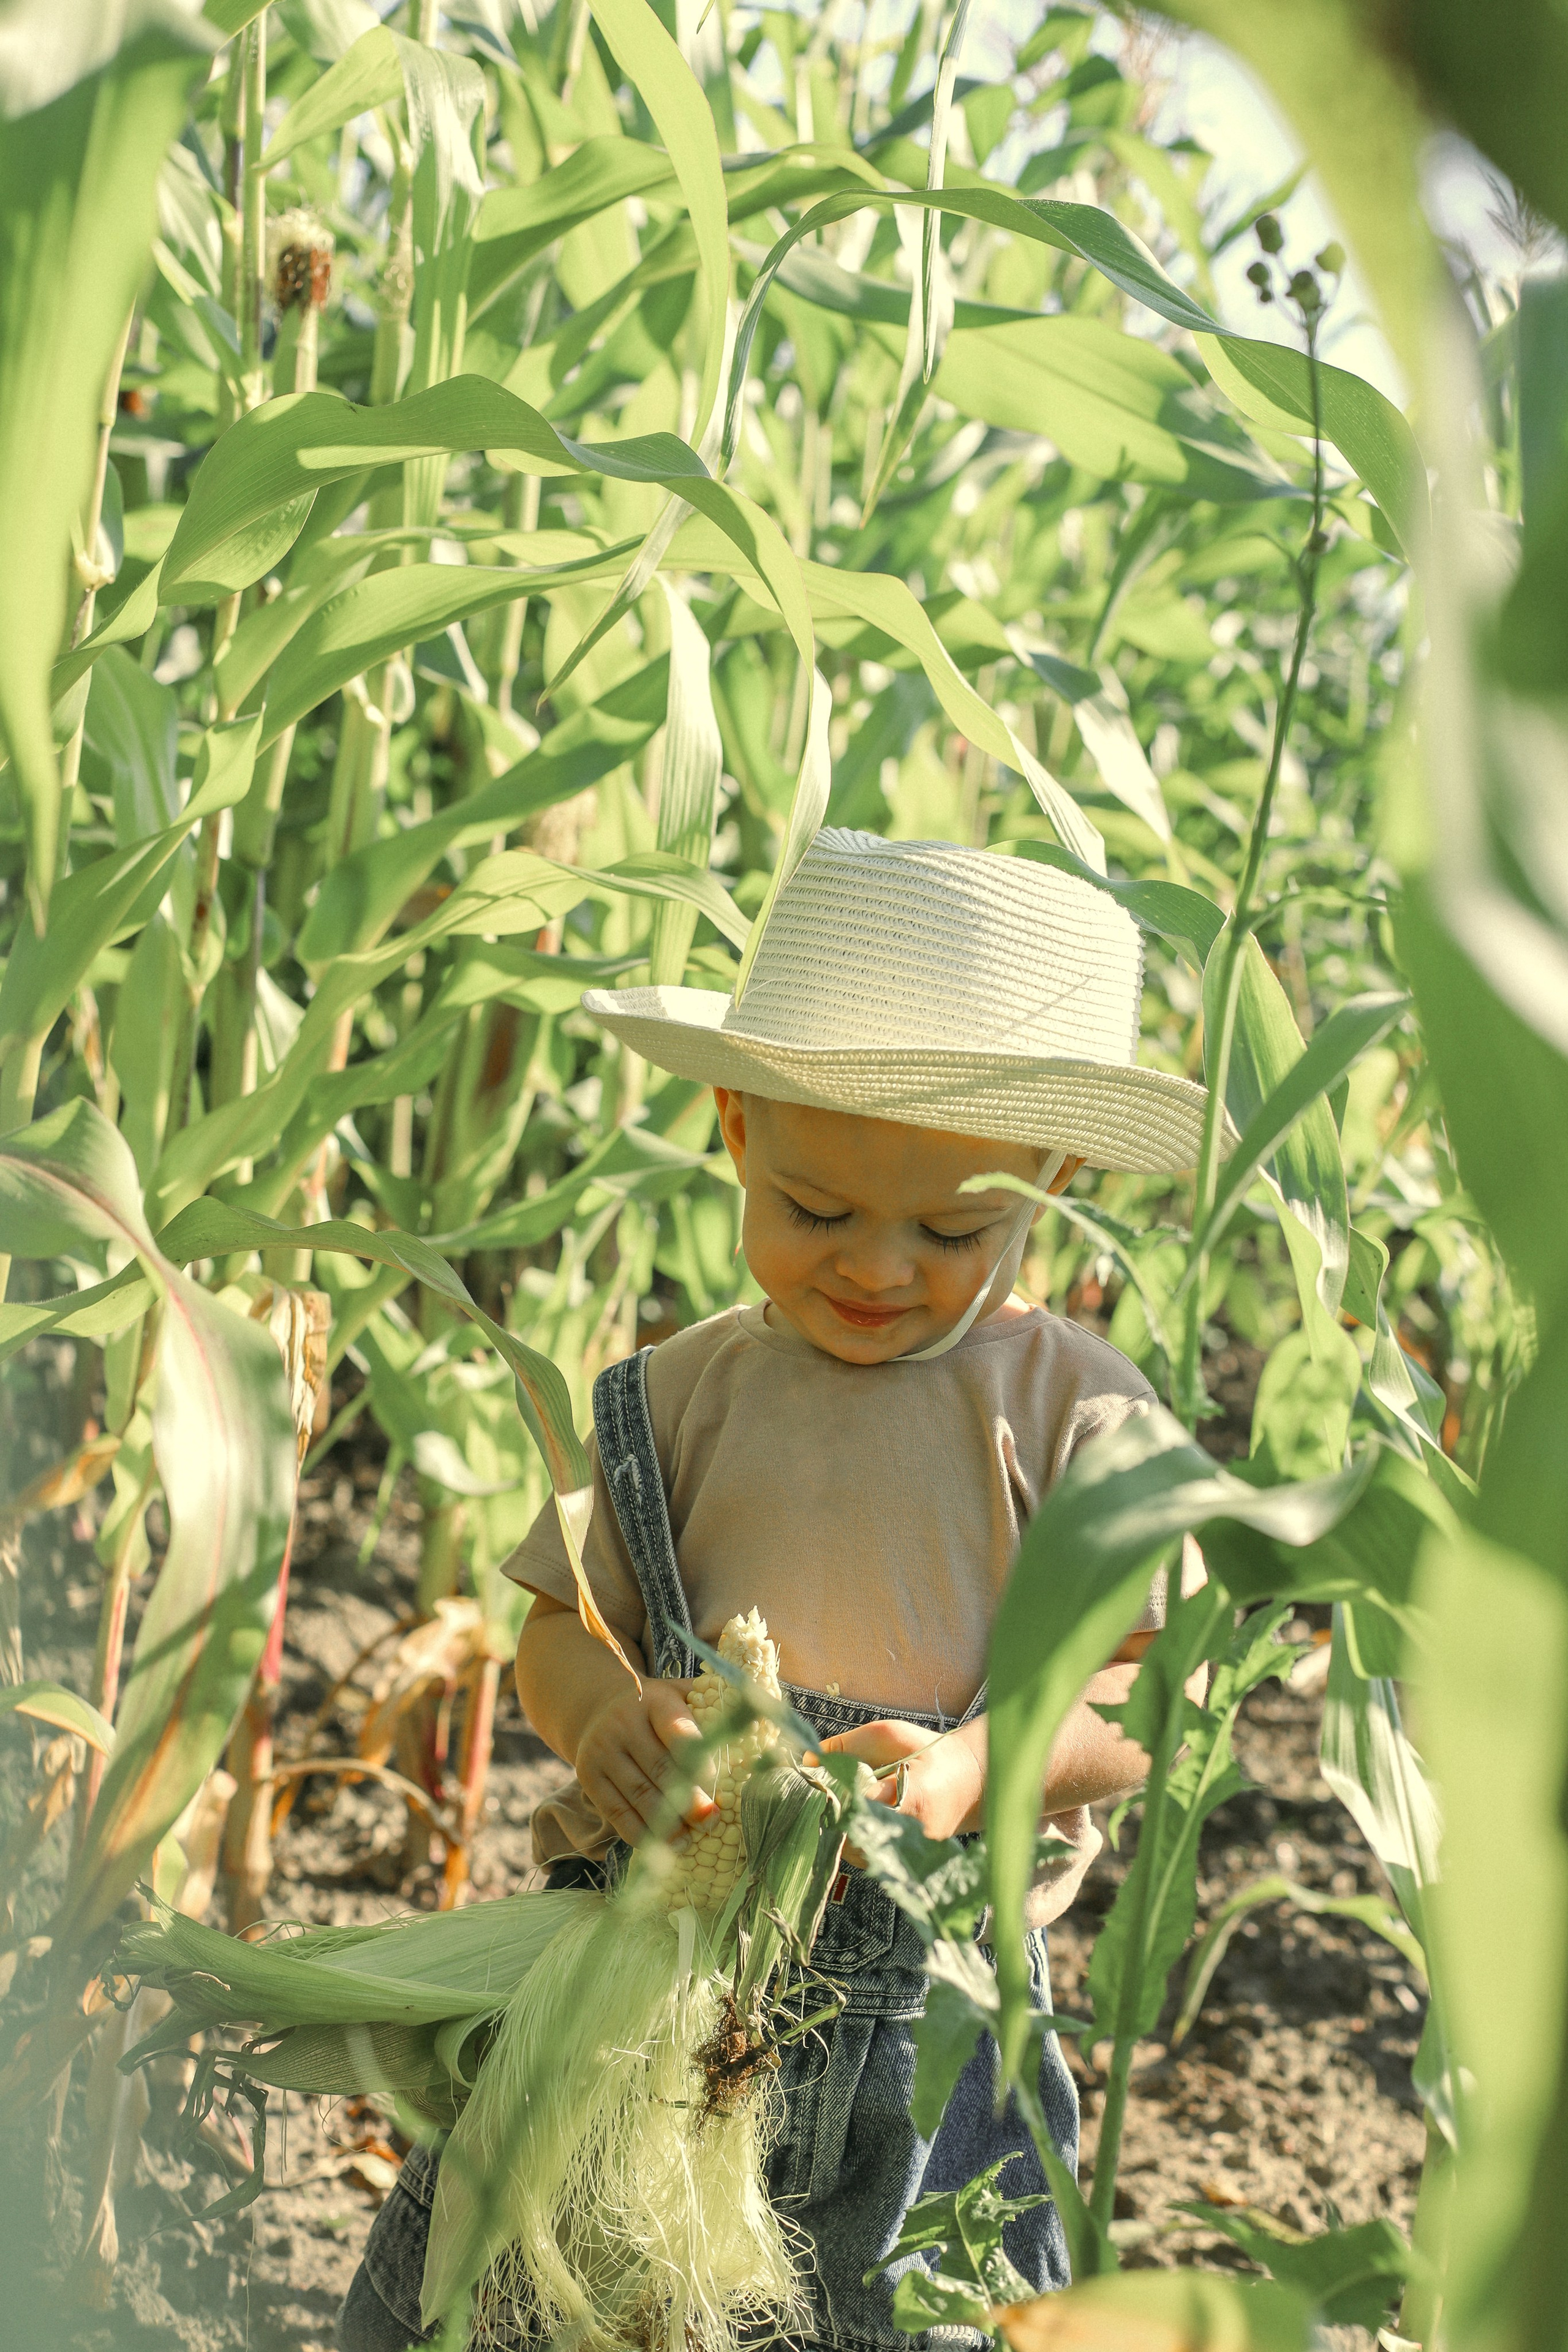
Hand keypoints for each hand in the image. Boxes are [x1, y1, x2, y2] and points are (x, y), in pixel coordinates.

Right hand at [575, 1676, 715, 1846]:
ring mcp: (602, 1751)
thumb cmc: (656, 1708)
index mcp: (654, 1701)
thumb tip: (761, 1724)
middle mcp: (623, 1724)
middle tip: (711, 1822)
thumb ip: (712, 1707)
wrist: (599, 1706)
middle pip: (659, 1768)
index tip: (716, 1781)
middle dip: (688, 1800)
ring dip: (665, 1823)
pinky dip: (639, 1833)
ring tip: (689, 1841)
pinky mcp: (589, 1777)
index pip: (677, 1730)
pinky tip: (661, 1845)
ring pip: (637, 1795)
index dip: (698, 1758)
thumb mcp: (680, 1695)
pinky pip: (615, 1812)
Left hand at [820, 1718, 984, 1852]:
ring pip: (855, 1851)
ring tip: (841, 1802)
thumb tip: (808, 1763)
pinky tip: (855, 1816)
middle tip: (823, 1793)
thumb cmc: (930, 1754)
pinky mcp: (904, 1862)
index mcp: (912, 1799)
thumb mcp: (890, 1735)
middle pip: (852, 1836)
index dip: (834, 1796)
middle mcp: (911, 1834)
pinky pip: (865, 1855)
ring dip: (840, 1828)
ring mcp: (909, 1853)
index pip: (859, 1807)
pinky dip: (853, 1838)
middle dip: (832, 1814)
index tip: (817, 1782)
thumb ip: (848, 1746)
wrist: (970, 1784)